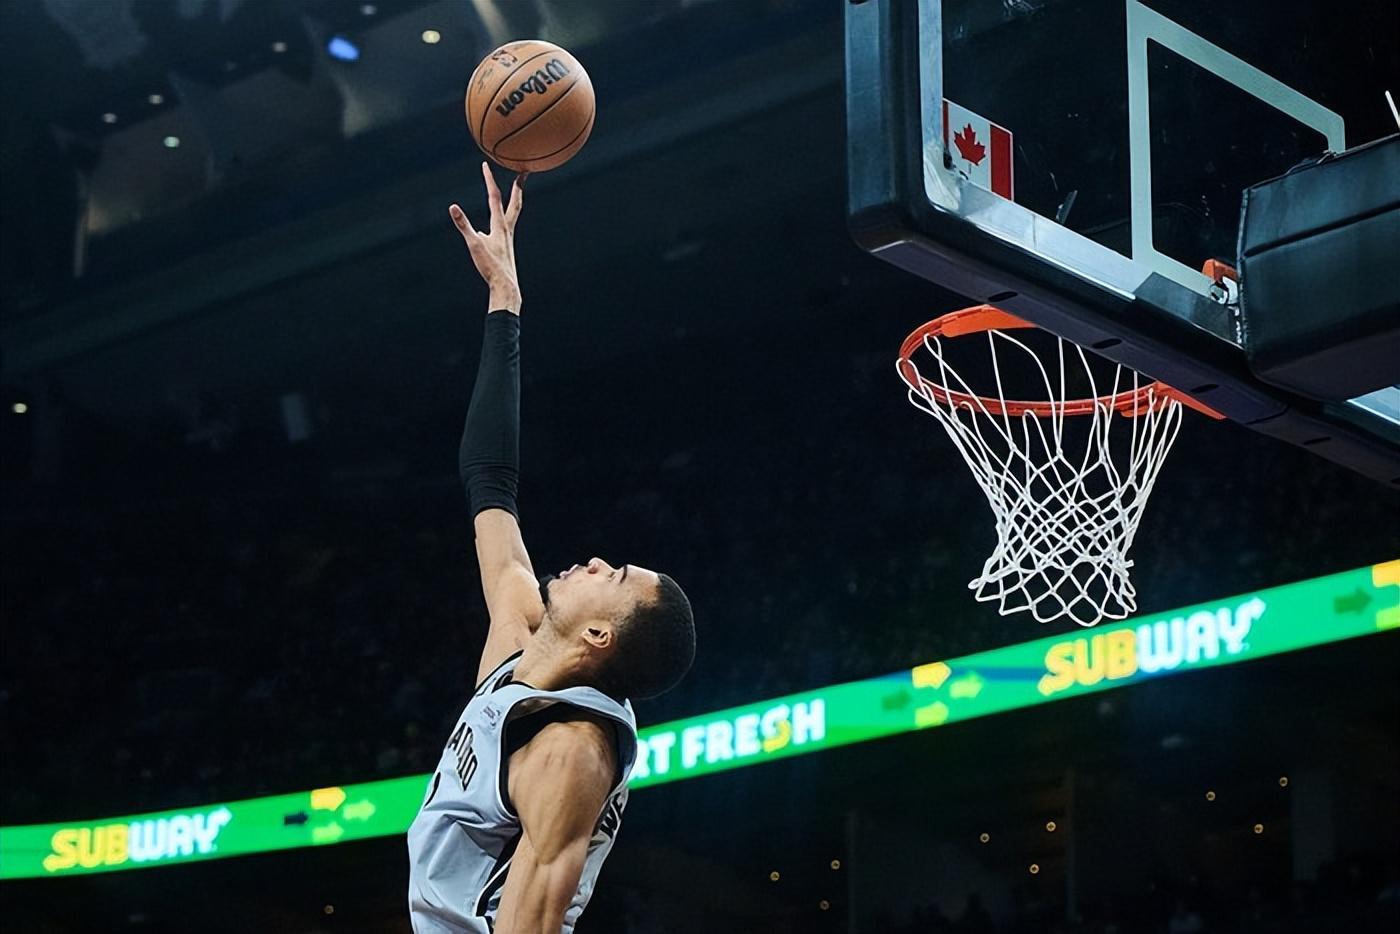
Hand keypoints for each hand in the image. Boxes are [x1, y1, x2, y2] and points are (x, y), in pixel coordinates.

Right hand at [449, 161, 526, 313]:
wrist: (506, 286)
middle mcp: (507, 229)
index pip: (494, 197)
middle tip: (524, 173)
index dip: (489, 180)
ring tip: (513, 193)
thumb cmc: (491, 267)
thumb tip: (452, 207)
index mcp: (500, 226)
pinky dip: (501, 221)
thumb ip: (463, 225)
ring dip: (513, 201)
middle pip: (515, 203)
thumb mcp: (474, 244)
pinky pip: (505, 228)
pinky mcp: (505, 247)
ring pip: (512, 214)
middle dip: (518, 187)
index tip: (486, 165)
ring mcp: (508, 238)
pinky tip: (490, 230)